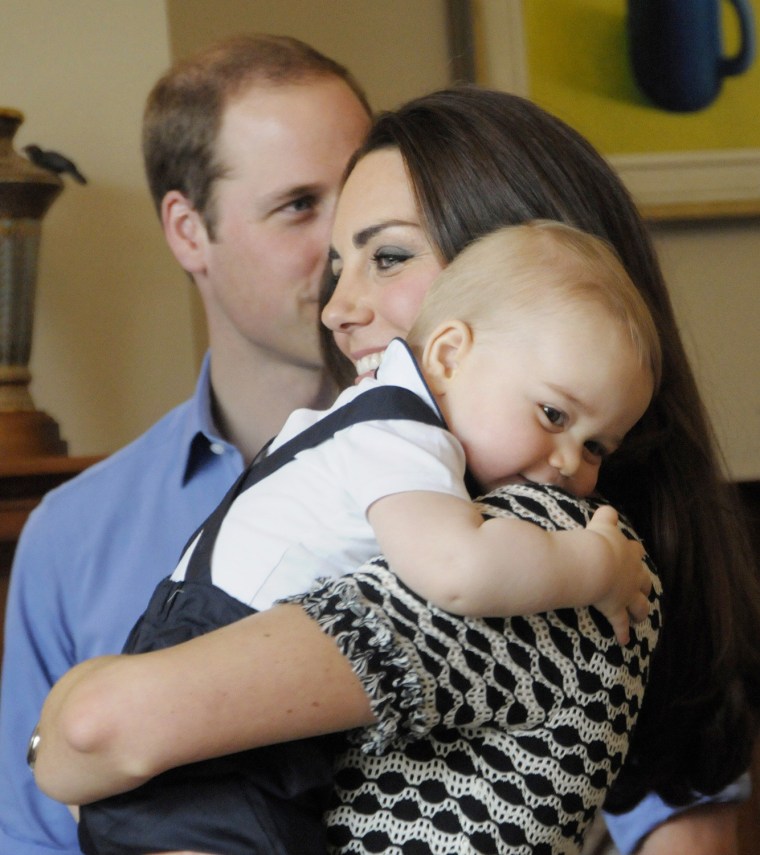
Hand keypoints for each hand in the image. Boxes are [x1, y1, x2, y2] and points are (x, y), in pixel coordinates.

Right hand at [585, 505, 651, 644]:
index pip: (634, 550)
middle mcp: (631, 572)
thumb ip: (605, 515)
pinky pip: (620, 623)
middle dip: (643, 583)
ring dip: (641, 610)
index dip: (632, 552)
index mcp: (626, 552)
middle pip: (643, 578)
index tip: (631, 553)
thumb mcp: (600, 524)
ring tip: (641, 616)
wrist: (593, 562)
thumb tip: (608, 508)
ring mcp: (626, 592)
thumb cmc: (594, 541)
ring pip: (640, 603)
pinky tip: (624, 641)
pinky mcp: (616, 608)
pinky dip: (622, 632)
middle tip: (641, 587)